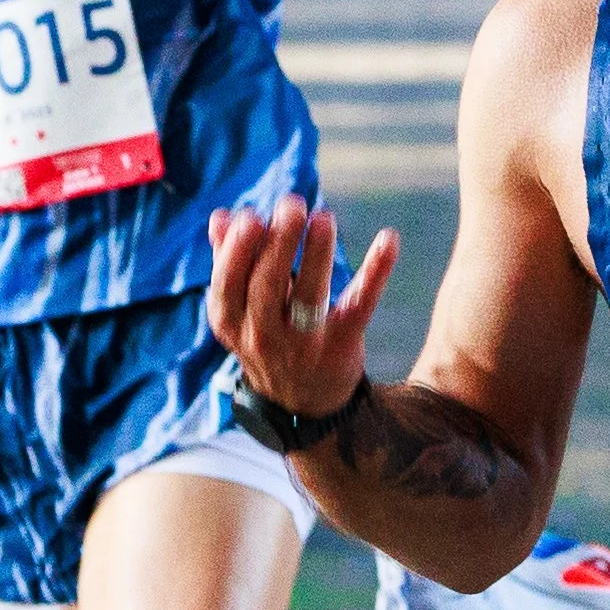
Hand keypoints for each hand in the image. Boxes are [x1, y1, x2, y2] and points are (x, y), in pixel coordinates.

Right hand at [206, 196, 399, 423]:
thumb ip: (230, 264)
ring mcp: (305, 342)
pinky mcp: (343, 343)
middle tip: (292, 204)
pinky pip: (360, 304)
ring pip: (310, 295)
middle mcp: (264, 335)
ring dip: (316, 254)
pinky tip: (389, 239)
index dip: (236, 251)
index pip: (228, 284)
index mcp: (232, 322)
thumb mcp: (239, 311)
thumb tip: (220, 217)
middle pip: (267, 286)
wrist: (304, 404)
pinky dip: (376, 271)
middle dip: (277, 244)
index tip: (249, 215)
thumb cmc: (268, 338)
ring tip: (323, 217)